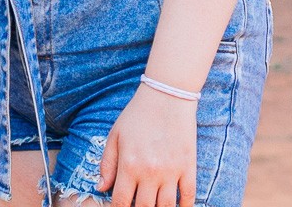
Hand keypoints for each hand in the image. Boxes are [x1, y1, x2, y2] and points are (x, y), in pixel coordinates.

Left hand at [98, 84, 197, 206]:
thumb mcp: (115, 136)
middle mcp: (150, 172)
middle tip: (137, 205)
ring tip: (154, 204)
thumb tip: (101, 188)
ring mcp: (171, 171)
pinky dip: (185, 206)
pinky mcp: (188, 166)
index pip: (121, 202)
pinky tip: (178, 206)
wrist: (167, 96)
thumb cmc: (138, 114)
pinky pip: (189, 196)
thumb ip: (107, 164)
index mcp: (129, 165)